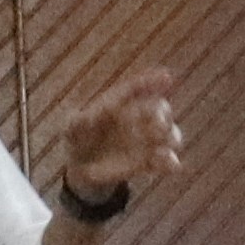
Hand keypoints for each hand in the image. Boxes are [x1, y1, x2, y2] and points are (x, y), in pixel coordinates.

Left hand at [43, 71, 184, 212]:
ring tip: (164, 143)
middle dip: (163, 113)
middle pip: (161, 109)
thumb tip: (87, 118)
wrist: (81, 166)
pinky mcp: (148, 162)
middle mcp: (138, 119)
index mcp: (120, 104)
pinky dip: (171, 162)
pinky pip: (168, 161)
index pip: (138, 88)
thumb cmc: (77, 138)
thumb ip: (78, 121)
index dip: (153, 81)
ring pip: (171, 133)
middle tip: (156, 122)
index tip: (167, 77)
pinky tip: (168, 165)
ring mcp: (145, 140)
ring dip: (172, 136)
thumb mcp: (71, 127)